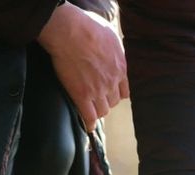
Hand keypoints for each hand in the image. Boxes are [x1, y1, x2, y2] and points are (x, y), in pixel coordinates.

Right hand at [38, 3, 128, 131]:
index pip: (124, 91)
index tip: (110, 94)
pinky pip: (88, 116)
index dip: (116, 94)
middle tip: (96, 100)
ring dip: (97, 111)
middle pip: (113, 102)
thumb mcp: (111, 36)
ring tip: (90, 110)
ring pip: (102, 111)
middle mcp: (112, 82)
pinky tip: (87, 126)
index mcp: (120, 68)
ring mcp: (97, 91)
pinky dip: (88, 123)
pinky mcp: (82, 96)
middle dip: (105, 102)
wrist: (70, 32)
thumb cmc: (88, 28)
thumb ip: (114, 49)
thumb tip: (112, 50)